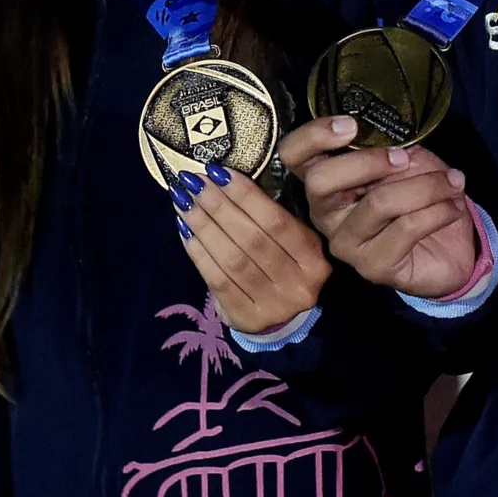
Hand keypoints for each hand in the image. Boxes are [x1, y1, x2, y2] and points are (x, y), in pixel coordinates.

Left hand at [172, 164, 328, 334]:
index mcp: (314, 259)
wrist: (290, 325)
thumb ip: (272, 219)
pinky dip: (198, 252)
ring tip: (183, 201)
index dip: (245, 195)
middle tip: (193, 182)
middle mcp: (297, 284)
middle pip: (251, 239)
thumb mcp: (295, 244)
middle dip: (218, 206)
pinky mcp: (246, 319)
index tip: (218, 171)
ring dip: (203, 226)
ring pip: (232, 259)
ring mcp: (272, 305)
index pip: (276, 221)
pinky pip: (217, 280)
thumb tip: (226, 181)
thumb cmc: (287, 270)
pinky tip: (185, 231)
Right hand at [277, 118, 480, 298]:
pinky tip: (452, 207)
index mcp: (326, 182)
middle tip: (406, 159)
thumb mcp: (405, 160)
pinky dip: (437, 210)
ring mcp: (346, 244)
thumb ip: (387, 145)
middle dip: (369, 161)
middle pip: (321, 181)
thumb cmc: (419, 195)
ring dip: (425, 186)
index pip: (294, 155)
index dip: (314, 136)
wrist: (452, 245)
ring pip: (378, 203)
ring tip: (452, 182)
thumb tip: (386, 133)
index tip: (351, 125)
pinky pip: (406, 228)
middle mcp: (325, 214)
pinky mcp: (373, 267)